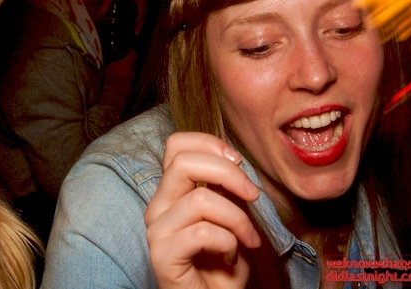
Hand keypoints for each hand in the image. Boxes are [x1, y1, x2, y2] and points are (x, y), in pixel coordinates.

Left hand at [99, 0, 146, 34]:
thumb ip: (106, 3)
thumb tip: (100, 14)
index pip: (141, 15)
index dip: (138, 25)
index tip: (135, 33)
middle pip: (143, 13)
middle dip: (139, 23)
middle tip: (134, 32)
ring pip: (141, 9)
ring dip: (137, 17)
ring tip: (133, 26)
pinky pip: (137, 4)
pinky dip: (135, 10)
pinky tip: (128, 14)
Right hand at [99, 50, 136, 112]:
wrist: (111, 98)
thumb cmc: (107, 81)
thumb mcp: (105, 69)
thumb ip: (110, 63)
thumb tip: (107, 60)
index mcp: (126, 64)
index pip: (133, 54)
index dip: (130, 52)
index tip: (127, 51)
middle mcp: (132, 72)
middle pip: (132, 66)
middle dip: (127, 65)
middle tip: (119, 64)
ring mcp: (131, 82)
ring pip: (130, 76)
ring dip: (125, 75)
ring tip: (117, 75)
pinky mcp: (129, 91)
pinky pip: (127, 84)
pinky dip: (123, 83)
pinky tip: (117, 84)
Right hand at [145, 132, 261, 288]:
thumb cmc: (221, 265)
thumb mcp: (229, 217)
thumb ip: (225, 189)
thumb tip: (235, 163)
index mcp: (170, 192)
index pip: (176, 145)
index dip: (209, 144)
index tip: (238, 162)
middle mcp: (158, 206)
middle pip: (184, 162)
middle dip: (228, 174)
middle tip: (253, 195)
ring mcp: (157, 230)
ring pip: (200, 199)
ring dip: (238, 219)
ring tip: (249, 239)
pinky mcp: (162, 255)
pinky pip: (202, 233)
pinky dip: (228, 243)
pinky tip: (232, 257)